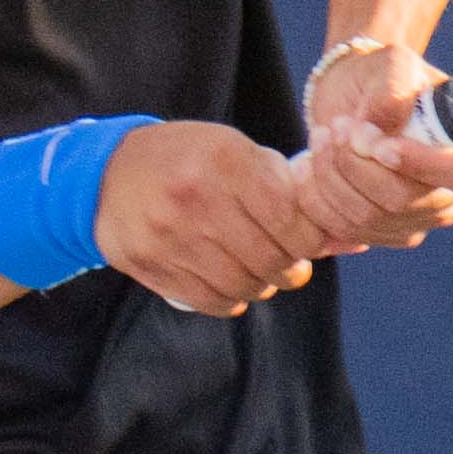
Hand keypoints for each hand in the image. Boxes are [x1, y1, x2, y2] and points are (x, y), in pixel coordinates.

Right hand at [94, 120, 345, 318]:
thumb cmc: (185, 160)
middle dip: (290, 268)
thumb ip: (284, 190)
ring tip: (259, 272)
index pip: (292, 220)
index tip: (309, 241)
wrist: (104, 175)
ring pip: (243, 284)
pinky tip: (231, 285)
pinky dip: (231, 300)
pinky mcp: (151, 264)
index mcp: (225, 161)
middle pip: (271, 258)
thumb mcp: (233, 153)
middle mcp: (197, 198)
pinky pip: (210, 300)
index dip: (311, 240)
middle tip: (289, 263)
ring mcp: (170, 235)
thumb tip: (348, 240)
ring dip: (262, 285)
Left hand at [295, 39, 452, 252]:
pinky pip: (345, 229)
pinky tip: (308, 166)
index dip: (424, 166)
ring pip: (370, 216)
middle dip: (359, 164)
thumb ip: (394, 86)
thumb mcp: (391, 64)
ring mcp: (422, 217)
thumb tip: (386, 123)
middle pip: (407, 199)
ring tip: (322, 136)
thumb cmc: (381, 79)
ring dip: (333, 175)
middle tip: (336, 127)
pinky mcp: (385, 233)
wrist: (351, 102)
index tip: (382, 145)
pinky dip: (317, 197)